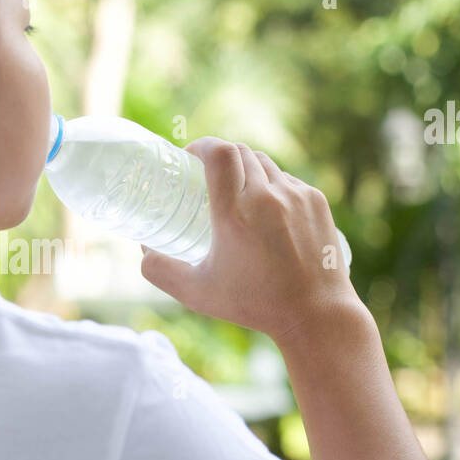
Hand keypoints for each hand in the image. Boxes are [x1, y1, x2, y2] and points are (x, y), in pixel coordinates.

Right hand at [140, 137, 364, 344]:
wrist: (316, 314)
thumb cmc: (255, 305)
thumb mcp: (197, 293)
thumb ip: (161, 272)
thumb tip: (142, 252)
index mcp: (235, 214)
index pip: (219, 153)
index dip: (201, 145)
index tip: (189, 156)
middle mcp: (267, 197)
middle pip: (239, 151)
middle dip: (220, 156)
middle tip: (207, 174)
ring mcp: (297, 196)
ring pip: (264, 162)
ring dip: (245, 168)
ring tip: (236, 190)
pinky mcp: (317, 202)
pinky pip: (287, 179)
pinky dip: (271, 184)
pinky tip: (265, 208)